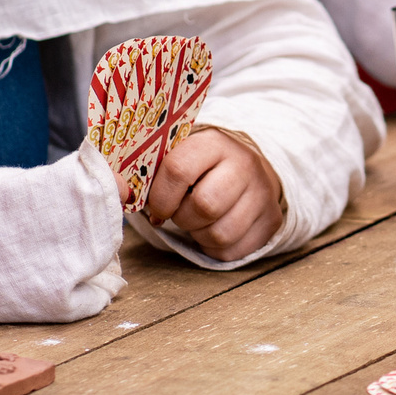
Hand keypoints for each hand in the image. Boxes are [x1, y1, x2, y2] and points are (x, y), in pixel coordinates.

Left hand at [146, 129, 283, 261]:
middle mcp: (244, 165)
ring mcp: (262, 194)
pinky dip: (214, 248)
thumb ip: (156, 168)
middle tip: (178, 214)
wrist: (252, 166)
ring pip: (219, 233)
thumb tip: (124, 193)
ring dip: (198, 235)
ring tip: (196, 222)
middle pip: (205, 206)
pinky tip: (212, 230)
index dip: (160, 196)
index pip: (179, 169)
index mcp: (214, 143)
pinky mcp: (271, 221)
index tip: (157, 205)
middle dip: (182, 217)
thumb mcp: (183, 152)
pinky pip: (232, 251)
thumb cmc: (204, 165)